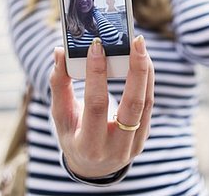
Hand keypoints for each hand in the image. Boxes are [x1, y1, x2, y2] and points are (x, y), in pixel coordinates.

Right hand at [50, 35, 154, 177]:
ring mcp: (134, 144)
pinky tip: (142, 61)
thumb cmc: (72, 136)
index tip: (97, 46)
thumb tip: (59, 52)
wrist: (94, 167)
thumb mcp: (60, 116)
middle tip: (136, 41)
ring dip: (145, 71)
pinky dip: (147, 80)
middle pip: (133, 105)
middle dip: (136, 69)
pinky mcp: (145, 135)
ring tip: (140, 46)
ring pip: (146, 103)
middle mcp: (115, 148)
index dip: (96, 74)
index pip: (96, 105)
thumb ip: (59, 84)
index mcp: (88, 144)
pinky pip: (149, 104)